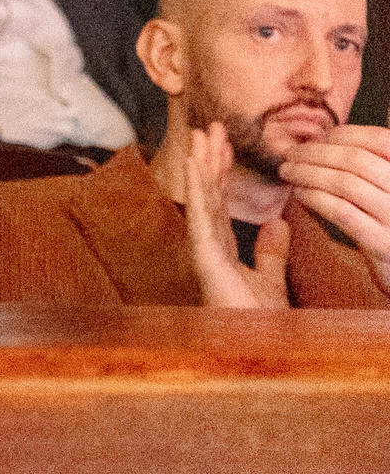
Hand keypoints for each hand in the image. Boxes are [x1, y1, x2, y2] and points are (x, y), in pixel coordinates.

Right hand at [178, 123, 290, 308]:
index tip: (224, 142)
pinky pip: (200, 217)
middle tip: (210, 127)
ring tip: (200, 135)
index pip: (220, 200)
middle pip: (208, 194)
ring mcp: (203, 250)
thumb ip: (272, 252)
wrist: (257, 346)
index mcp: (221, 248)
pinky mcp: (205, 258)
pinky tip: (196, 167)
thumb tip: (278, 223)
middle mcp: (208, 245)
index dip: (221, 171)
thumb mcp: (271, 279)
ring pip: (201, 199)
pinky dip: (197, 190)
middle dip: (208, 160)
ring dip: (200, 166)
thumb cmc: (258, 322)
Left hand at [278, 126, 389, 293]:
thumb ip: (386, 154)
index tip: (322, 137)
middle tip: (291, 153)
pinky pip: (342, 213)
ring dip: (308, 174)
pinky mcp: (383, 245)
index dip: (347, 134)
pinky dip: (316, 199)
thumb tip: (387, 108)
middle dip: (317, 153)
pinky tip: (300, 194)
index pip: (381, 140)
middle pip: (357, 160)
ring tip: (287, 171)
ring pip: (346, 184)